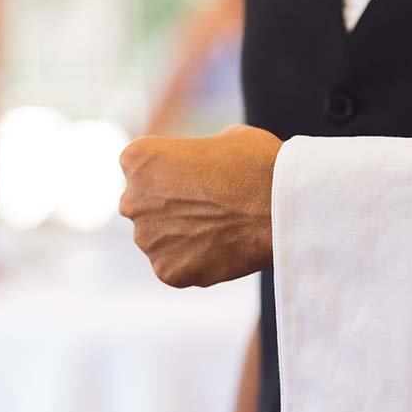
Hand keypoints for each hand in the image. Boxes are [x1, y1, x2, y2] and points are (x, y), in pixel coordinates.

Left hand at [119, 125, 280, 287]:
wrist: (280, 204)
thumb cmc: (255, 163)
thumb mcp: (220, 139)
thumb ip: (193, 157)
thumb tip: (197, 170)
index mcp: (137, 159)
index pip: (140, 169)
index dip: (170, 173)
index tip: (195, 178)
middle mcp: (131, 200)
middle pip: (143, 206)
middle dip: (167, 207)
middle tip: (206, 208)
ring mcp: (147, 240)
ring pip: (158, 240)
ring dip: (179, 236)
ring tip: (219, 229)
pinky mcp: (167, 271)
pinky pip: (175, 267)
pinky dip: (194, 262)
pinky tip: (221, 250)